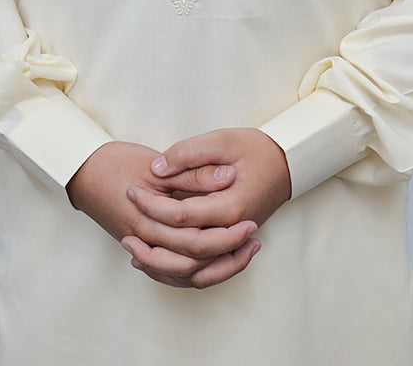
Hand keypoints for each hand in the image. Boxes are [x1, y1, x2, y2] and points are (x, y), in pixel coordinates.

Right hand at [66, 141, 258, 287]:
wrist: (83, 172)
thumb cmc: (116, 164)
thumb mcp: (157, 164)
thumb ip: (193, 174)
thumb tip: (228, 176)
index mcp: (150, 222)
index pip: (197, 240)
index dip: (228, 234)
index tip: (251, 221)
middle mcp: (146, 242)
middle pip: (194, 261)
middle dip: (228, 252)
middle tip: (253, 235)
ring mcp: (142, 248)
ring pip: (183, 274)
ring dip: (215, 267)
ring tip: (241, 251)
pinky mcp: (141, 247)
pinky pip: (169, 272)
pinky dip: (193, 271)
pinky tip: (212, 260)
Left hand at [124, 128, 290, 287]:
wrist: (286, 164)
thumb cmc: (257, 150)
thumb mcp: (224, 140)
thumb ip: (190, 154)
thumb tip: (158, 168)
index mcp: (232, 207)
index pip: (183, 216)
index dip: (153, 205)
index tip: (132, 190)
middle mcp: (234, 232)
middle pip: (187, 251)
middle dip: (151, 239)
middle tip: (126, 221)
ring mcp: (234, 243)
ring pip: (195, 271)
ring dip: (163, 266)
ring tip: (133, 252)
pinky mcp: (231, 246)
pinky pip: (204, 272)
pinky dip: (178, 273)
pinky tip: (157, 262)